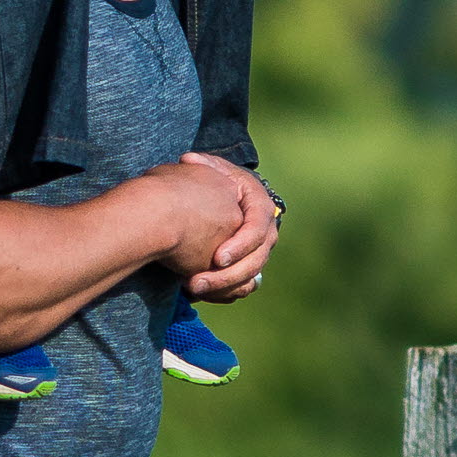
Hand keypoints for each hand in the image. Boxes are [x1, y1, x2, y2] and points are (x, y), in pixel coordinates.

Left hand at [168, 158, 278, 298]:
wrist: (197, 202)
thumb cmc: (201, 182)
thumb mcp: (205, 168)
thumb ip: (201, 166)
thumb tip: (192, 162)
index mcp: (258, 202)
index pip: (259, 227)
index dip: (241, 244)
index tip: (217, 258)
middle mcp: (264, 227)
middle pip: (257, 258)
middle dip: (228, 274)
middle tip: (197, 282)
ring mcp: (257, 249)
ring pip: (250, 277)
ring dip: (222, 286)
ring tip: (192, 288)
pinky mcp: (245, 265)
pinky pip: (242, 286)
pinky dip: (223, 292)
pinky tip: (200, 294)